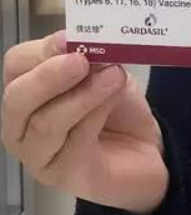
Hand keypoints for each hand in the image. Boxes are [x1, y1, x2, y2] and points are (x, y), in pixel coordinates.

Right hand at [1, 30, 167, 213]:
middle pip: (17, 98)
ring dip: (80, 96)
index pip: (16, 67)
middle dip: (48, 76)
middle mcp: (21, 127)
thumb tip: (86, 45)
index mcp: (26, 94)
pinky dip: (94, 116)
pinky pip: (74, 143)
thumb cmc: (119, 113)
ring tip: (112, 76)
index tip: (71, 38)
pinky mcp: (65, 176)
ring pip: (45, 123)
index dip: (41, 50)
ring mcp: (39, 156)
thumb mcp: (107, 76)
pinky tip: (114, 98)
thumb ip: (92, 62)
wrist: (150, 153)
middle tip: (81, 60)